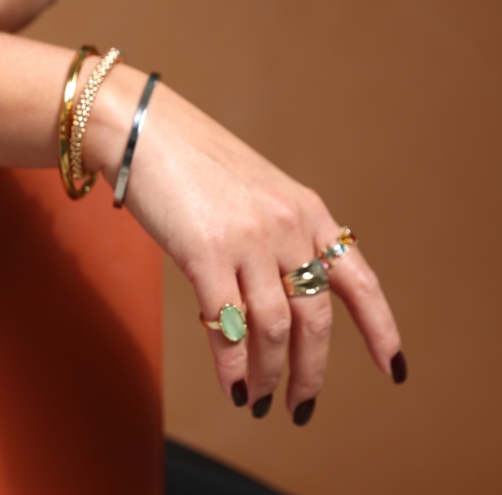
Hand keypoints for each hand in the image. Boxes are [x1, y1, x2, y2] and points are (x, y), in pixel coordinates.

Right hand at [89, 67, 404, 422]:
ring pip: (275, 328)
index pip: (359, 280)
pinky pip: (227, 324)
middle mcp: (288, 226)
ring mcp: (249, 239)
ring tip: (260, 400)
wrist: (141, 128)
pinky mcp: (205, 252)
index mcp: (307, 210)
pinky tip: (234, 387)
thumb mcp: (254, 192)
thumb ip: (276, 237)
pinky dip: (234, 365)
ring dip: (271, 374)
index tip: (394, 370)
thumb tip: (278, 299)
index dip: (381, 330)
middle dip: (311, 372)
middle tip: (300, 407)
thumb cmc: (190, 162)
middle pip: (316, 317)